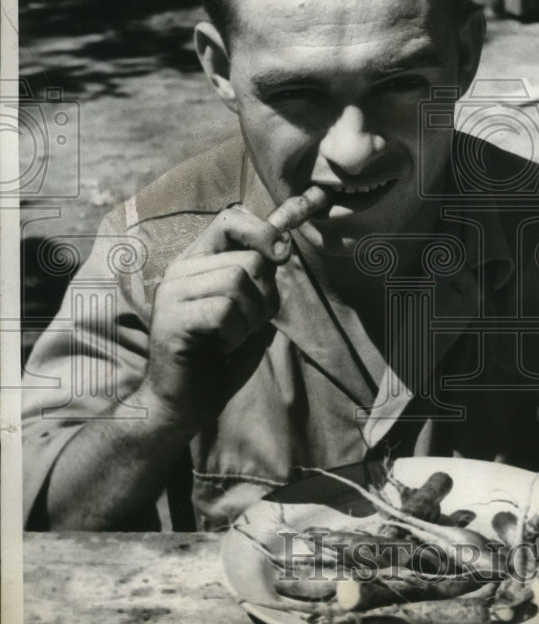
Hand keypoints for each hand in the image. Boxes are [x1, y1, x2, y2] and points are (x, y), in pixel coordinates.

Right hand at [143, 204, 291, 428]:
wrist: (181, 403)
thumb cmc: (217, 357)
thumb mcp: (247, 309)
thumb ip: (259, 278)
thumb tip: (282, 246)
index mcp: (197, 262)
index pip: (230, 219)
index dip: (263, 231)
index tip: (282, 254)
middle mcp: (180, 270)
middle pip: (248, 258)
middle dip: (264, 296)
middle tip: (245, 324)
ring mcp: (172, 293)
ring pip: (238, 281)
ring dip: (250, 318)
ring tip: (231, 337)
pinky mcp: (172, 320)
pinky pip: (225, 310)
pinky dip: (235, 334)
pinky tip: (220, 347)